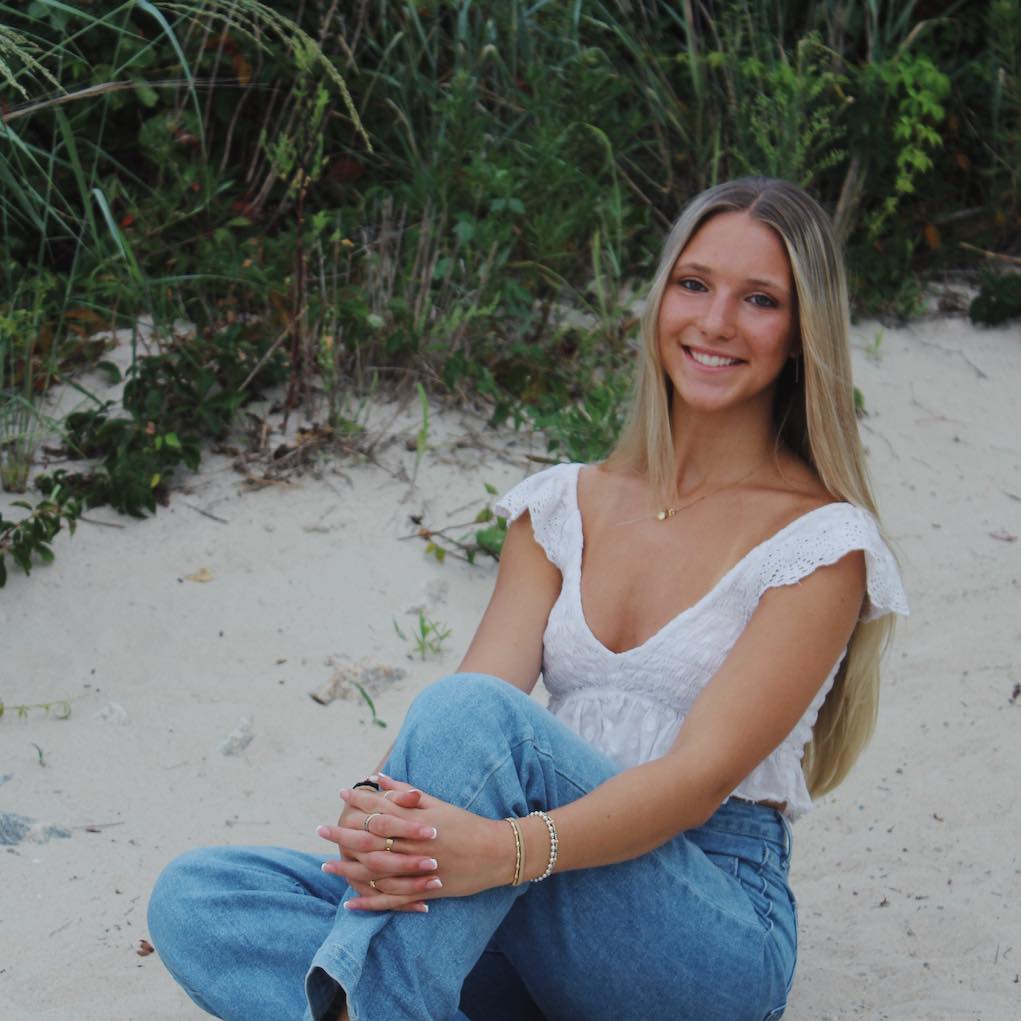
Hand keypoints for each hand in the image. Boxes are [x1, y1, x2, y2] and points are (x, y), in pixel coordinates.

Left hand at [318, 776, 514, 911]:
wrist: (496, 853)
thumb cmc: (466, 824)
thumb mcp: (438, 804)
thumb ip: (406, 793)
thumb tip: (379, 778)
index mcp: (419, 822)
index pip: (382, 810)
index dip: (360, 802)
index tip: (341, 794)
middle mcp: (415, 846)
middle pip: (372, 841)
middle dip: (344, 834)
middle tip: (320, 828)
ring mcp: (418, 871)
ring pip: (377, 872)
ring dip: (349, 869)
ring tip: (326, 865)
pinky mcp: (424, 891)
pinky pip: (392, 899)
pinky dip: (370, 902)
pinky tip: (350, 902)